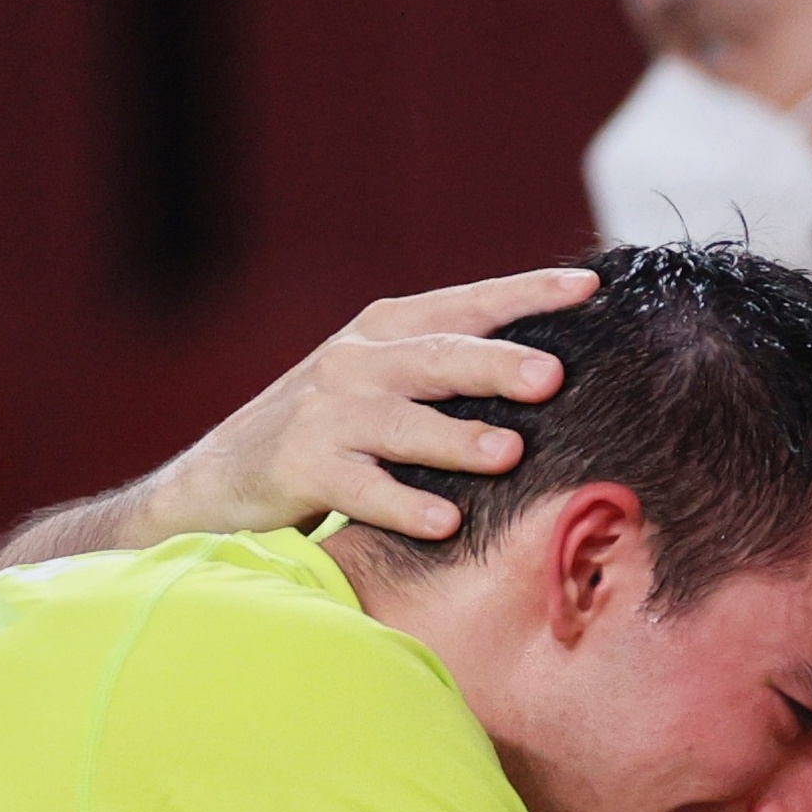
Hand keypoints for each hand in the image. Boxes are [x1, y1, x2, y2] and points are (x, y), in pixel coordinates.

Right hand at [136, 266, 595, 541]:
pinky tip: (445, 523)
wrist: (219, 477)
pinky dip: (403, 505)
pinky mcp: (300, 468)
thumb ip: (447, 367)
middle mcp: (357, 363)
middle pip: (437, 357)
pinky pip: (361, 489)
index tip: (592, 288)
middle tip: (552, 375)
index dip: (528, 294)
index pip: (467, 304)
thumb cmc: (327, 430)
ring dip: (455, 438)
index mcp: (385, 330)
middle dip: (496, 363)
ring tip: (508, 453)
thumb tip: (555, 366)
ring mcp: (326, 415)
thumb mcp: (381, 380)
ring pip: (401, 422)